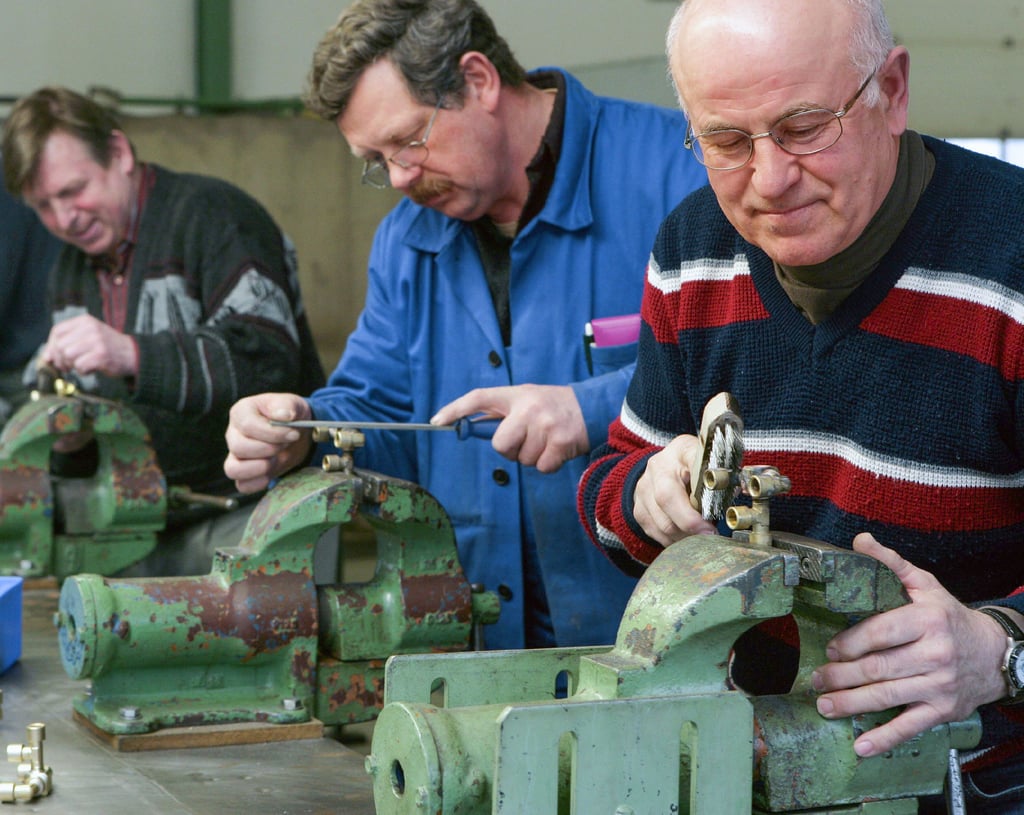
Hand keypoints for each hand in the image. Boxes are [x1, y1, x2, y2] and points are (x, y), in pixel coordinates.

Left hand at [42, 315, 137, 377]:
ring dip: (72, 365)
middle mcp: (90, 329)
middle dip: (61, 359)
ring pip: (68, 356)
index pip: (57, 331)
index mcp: (85, 321)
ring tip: (83, 365)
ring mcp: (97, 342)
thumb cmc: (108, 347)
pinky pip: (80, 366)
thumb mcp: (89, 337)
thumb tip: (46, 357)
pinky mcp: (102, 356)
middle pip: (61, 345)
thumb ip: (68, 343)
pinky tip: (92, 369)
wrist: (134, 354)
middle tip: (69, 366)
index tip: (54, 357)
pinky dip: (83, 371)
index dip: (51, 346)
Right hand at [223, 393, 312, 492]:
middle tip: (285, 445)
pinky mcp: (244, 472)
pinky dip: (258, 483)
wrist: (296, 433)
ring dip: (260, 467)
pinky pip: (242, 485)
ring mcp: (236, 455)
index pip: (248, 426)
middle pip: (239, 447)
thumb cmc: (289, 416)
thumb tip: (284, 415)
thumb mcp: (292, 404)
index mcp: (241, 412)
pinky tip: (272, 473)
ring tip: (276, 459)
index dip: (272, 433)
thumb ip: (287, 405)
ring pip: (233, 469)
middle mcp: (233, 434)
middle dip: (268, 449)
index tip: (294, 434)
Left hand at [431, 384, 586, 472]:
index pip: (479, 398)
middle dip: (510, 450)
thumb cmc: (553, 407)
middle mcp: (529, 408)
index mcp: (516, 395)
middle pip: (500, 444)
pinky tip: (557, 450)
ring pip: (522, 459)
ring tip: (546, 440)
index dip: (456, 409)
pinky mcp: (561, 443)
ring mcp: (545, 425)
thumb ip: (503, 413)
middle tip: (526, 440)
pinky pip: (540, 467)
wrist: (592, 407)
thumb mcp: (527, 399)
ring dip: (532, 457)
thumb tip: (470, 429)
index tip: (437, 421)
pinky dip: (548, 464)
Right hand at [632, 434, 715, 544]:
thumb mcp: (712, 464)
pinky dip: (673, 540)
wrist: (666, 468)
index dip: (702, 485)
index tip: (712, 512)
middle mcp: (658, 466)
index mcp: (681, 450)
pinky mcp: (638, 508)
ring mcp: (644, 488)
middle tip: (710, 535)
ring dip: (683, 535)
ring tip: (700, 537)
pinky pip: (655, 532)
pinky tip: (686, 537)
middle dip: (690, 522)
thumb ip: (724, 476)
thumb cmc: (696, 468)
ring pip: (661, 521)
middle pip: (666, 497)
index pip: (690, 461)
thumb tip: (742, 490)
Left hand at [811, 533, 1009, 756]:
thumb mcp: (924, 584)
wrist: (995, 653)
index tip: (829, 648)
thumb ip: (890, 564)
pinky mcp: (942, 711)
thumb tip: (859, 541)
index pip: (880, 633)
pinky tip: (860, 745)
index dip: (850, 642)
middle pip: (878, 668)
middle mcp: (935, 654)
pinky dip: (883, 738)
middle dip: (841, 676)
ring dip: (851, 704)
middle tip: (817, 679)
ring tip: (824, 705)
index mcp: (927, 620)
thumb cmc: (949, 616)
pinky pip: (910, 727)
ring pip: (887, 697)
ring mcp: (939, 685)